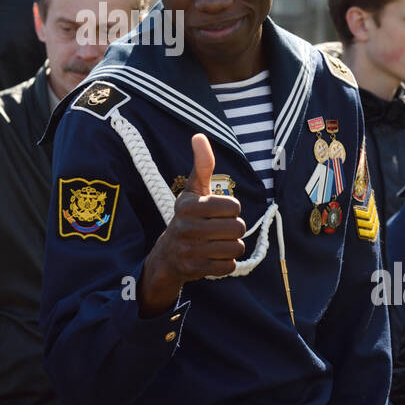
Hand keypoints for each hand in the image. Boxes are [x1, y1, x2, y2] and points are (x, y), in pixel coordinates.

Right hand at [139, 134, 245, 316]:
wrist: (167, 255)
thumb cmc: (188, 217)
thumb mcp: (194, 190)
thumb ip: (202, 164)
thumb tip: (199, 135)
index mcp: (188, 205)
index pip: (234, 206)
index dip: (232, 209)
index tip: (218, 212)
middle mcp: (186, 227)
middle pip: (237, 228)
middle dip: (234, 229)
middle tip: (219, 230)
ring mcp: (189, 249)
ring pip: (235, 248)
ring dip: (231, 247)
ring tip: (217, 243)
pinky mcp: (194, 269)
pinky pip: (229, 267)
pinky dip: (226, 263)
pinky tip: (213, 257)